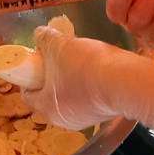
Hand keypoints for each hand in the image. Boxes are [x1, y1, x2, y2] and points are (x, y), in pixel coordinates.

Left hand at [21, 26, 153, 132]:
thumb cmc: (84, 67)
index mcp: (46, 108)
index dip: (28, 74)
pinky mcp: (104, 113)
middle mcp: (63, 120)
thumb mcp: (59, 45)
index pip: (27, 93)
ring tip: (80, 59)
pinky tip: (97, 68)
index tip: (35, 60)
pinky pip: (89, 97)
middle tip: (57, 56)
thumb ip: (44, 39)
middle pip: (49, 95)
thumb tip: (39, 35)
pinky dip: (88, 84)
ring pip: (70, 95)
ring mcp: (85, 119)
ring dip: (71, 79)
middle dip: (51, 75)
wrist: (126, 80)